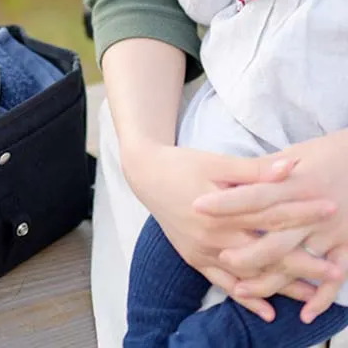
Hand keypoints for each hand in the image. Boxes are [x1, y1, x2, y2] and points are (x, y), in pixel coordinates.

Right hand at [194, 130, 347, 319]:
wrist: (145, 175)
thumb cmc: (182, 164)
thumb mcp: (216, 164)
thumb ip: (254, 170)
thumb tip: (291, 167)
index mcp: (221, 210)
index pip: (270, 214)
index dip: (302, 213)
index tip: (331, 211)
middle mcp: (213, 236)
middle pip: (264, 252)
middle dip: (301, 262)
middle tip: (335, 271)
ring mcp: (202, 251)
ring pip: (248, 273)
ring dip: (281, 285)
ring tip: (313, 294)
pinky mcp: (194, 258)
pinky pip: (222, 283)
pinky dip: (245, 297)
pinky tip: (267, 311)